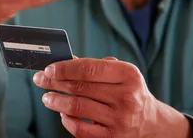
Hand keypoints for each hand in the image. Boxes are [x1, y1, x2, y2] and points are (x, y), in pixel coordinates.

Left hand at [33, 57, 192, 137]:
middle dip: (54, 82)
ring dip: (56, 101)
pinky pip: (80, 129)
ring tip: (47, 97)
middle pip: (80, 87)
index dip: (65, 68)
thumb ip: (94, 67)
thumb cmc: (130, 93)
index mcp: (128, 75)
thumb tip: (63, 63)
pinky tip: (62, 113)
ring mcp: (119, 120)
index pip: (89, 69)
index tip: (49, 68)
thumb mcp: (120, 74)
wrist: (153, 124)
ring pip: (77, 108)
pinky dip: (66, 119)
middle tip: (40, 79)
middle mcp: (126, 97)